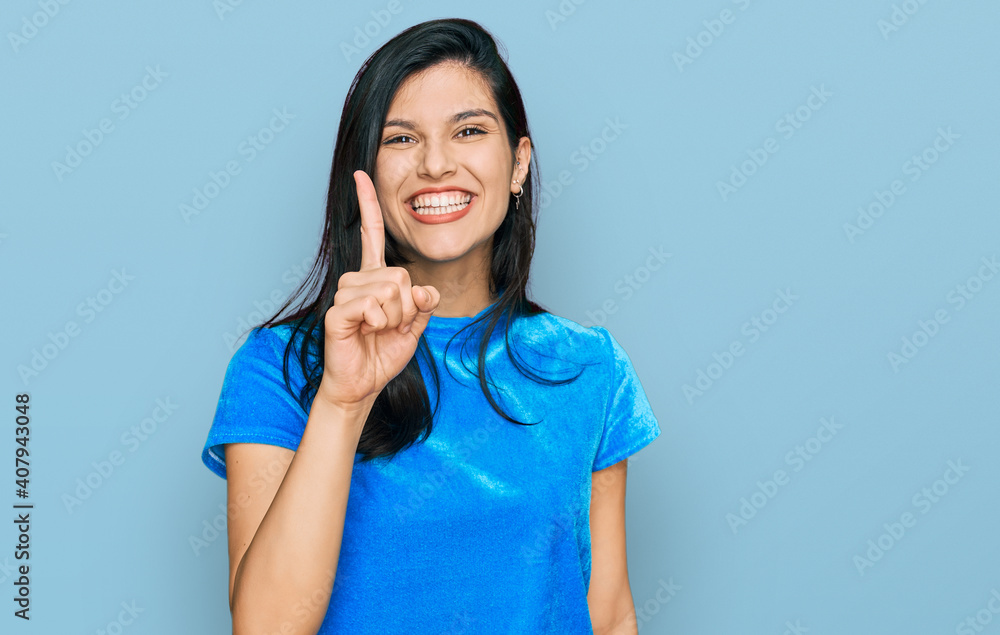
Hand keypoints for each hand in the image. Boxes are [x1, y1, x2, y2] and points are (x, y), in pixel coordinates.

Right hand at [316, 170, 439, 410]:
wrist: (363, 384)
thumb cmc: (383, 352)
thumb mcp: (415, 325)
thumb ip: (423, 301)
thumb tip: (423, 287)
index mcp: (375, 278)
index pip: (371, 235)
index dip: (368, 205)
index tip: (362, 175)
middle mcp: (358, 280)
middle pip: (401, 276)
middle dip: (408, 308)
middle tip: (392, 326)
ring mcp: (345, 295)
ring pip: (390, 291)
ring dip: (395, 319)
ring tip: (378, 332)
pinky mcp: (337, 312)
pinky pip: (373, 307)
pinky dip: (379, 325)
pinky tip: (366, 333)